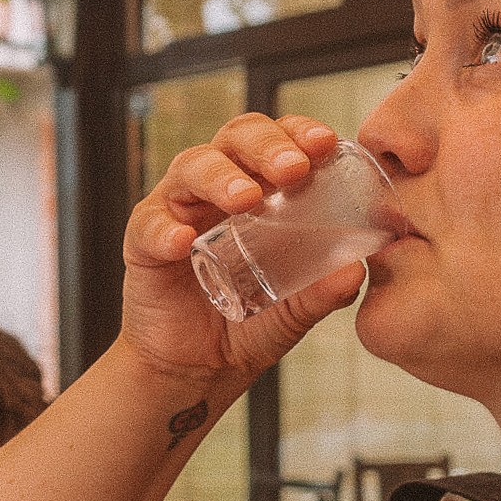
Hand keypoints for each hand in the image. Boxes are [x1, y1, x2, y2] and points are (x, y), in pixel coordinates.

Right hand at [121, 113, 366, 385]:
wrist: (200, 369)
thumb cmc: (250, 324)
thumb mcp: (295, 311)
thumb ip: (323, 292)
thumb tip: (356, 271)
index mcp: (258, 187)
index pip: (277, 140)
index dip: (299, 131)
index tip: (326, 144)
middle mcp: (216, 187)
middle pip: (235, 139)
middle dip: (266, 146)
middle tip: (293, 169)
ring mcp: (177, 209)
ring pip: (192, 168)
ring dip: (221, 177)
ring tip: (245, 199)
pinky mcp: (144, 243)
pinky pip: (150, 225)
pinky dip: (166, 229)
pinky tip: (184, 241)